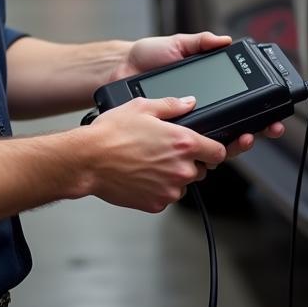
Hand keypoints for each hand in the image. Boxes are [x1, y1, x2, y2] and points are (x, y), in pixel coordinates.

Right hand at [85, 95, 225, 212]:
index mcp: (183, 142)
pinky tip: (141, 174)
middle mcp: (181, 168)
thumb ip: (172, 105)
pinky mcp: (157, 204)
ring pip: (183, 184)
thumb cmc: (111, 134)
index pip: (219, 152)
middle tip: (163, 151)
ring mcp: (170, 189)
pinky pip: (166, 196)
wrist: (88, 160)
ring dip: (173, 175)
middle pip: (201, 169)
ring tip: (148, 162)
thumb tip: (189, 102)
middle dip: (188, 161)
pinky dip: (158, 188)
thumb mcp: (142, 107)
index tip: (207, 148)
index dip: (213, 148)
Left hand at [110, 31, 287, 158]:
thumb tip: (225, 41)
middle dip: (253, 133)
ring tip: (243, 138)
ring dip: (234, 146)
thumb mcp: (177, 44)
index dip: (258, 114)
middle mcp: (199, 112)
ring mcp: (185, 127)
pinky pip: (189, 152)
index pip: (238, 107)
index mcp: (206, 92)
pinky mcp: (169, 139)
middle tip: (262, 131)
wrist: (119, 71)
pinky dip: (204, 154)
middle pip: (234, 130)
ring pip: (217, 146)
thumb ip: (201, 42)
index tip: (271, 118)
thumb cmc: (147, 58)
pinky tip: (212, 150)